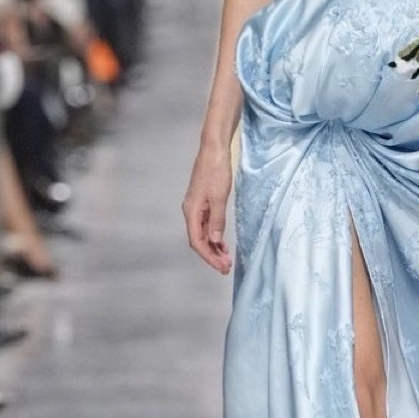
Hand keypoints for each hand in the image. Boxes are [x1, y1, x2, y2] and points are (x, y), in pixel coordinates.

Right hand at [182, 141, 233, 272]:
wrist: (214, 149)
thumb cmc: (216, 170)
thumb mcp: (219, 196)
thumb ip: (217, 220)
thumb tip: (215, 241)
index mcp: (192, 211)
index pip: (197, 242)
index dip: (209, 257)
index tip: (221, 267)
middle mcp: (191, 211)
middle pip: (199, 240)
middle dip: (212, 256)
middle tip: (226, 268)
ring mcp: (197, 207)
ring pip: (203, 234)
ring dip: (214, 248)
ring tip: (227, 259)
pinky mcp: (204, 202)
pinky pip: (207, 225)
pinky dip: (215, 236)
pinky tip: (222, 242)